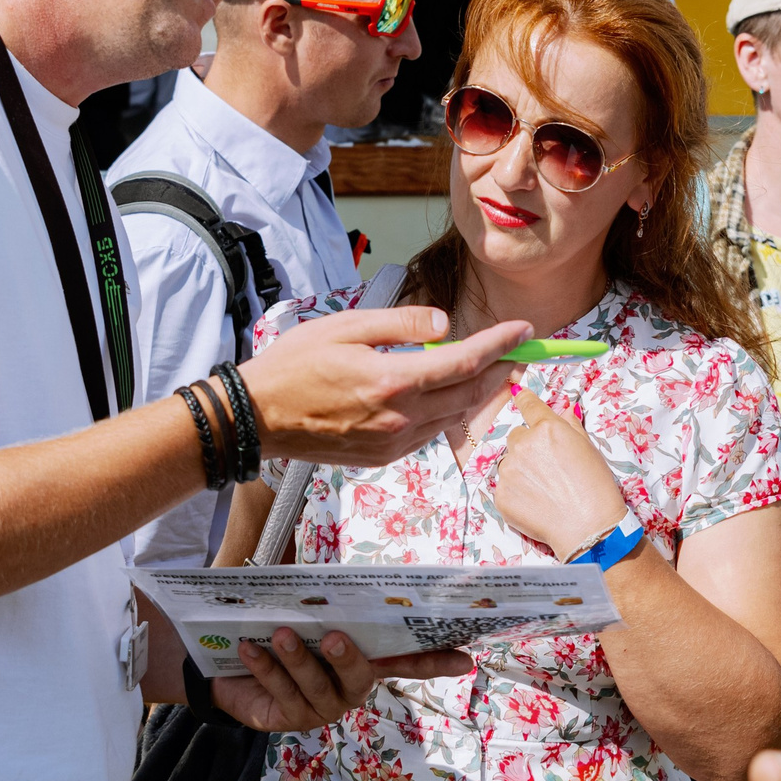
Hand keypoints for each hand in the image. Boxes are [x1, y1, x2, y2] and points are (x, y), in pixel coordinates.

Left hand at [213, 625, 473, 733]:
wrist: (231, 670)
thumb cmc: (278, 633)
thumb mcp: (304, 614)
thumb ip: (324, 603)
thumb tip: (333, 579)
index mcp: (363, 662)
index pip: (406, 662)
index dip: (435, 661)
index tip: (465, 658)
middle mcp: (348, 689)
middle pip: (360, 678)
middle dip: (347, 659)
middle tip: (334, 636)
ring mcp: (319, 708)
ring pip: (315, 687)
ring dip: (297, 659)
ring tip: (281, 634)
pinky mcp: (287, 720)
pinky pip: (279, 693)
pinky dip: (264, 668)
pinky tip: (249, 648)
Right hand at [239, 307, 529, 466]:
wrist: (257, 417)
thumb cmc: (294, 366)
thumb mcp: (345, 326)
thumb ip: (400, 323)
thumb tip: (443, 324)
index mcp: (391, 381)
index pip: (464, 362)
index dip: (500, 345)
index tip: (523, 331)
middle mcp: (398, 417)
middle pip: (469, 394)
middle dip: (499, 370)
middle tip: (518, 351)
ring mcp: (392, 442)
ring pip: (453, 417)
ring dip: (476, 393)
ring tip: (487, 368)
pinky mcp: (382, 456)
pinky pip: (429, 433)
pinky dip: (447, 412)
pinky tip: (444, 394)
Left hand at [491, 388, 627, 560]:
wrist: (589, 526)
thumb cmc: (596, 487)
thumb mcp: (589, 449)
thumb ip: (571, 426)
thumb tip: (564, 410)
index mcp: (547, 428)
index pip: (529, 405)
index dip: (524, 399)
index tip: (517, 393)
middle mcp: (524, 444)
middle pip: (517, 437)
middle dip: (528, 447)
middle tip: (547, 468)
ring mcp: (509, 470)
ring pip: (509, 463)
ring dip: (521, 471)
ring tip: (544, 490)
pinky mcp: (501, 495)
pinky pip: (504, 487)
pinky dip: (516, 494)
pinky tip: (536, 504)